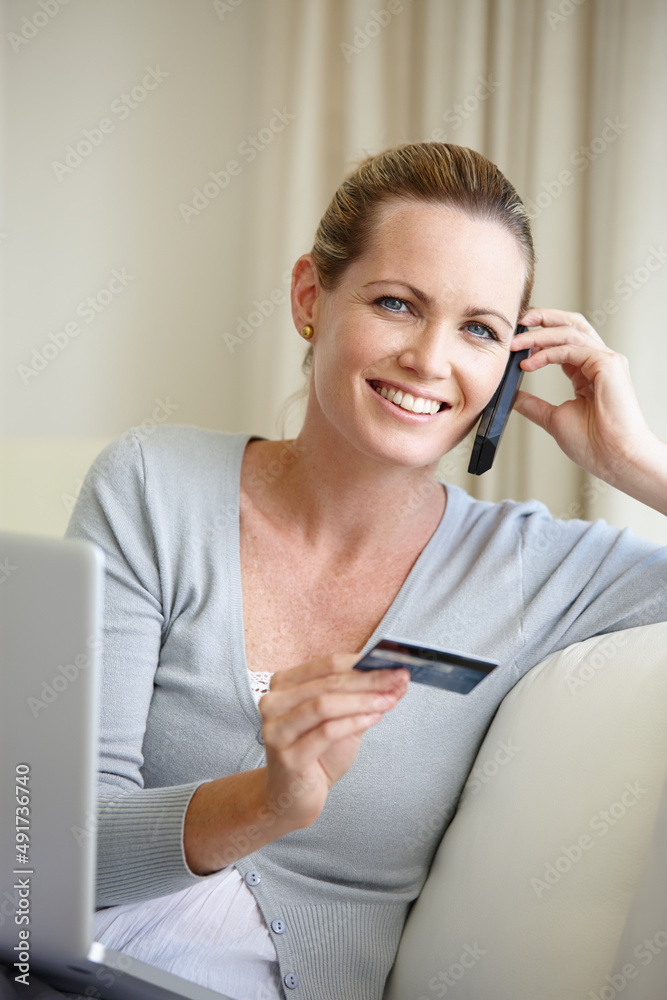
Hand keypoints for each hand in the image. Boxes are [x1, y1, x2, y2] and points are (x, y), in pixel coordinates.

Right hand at [259, 653, 408, 829]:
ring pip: (324, 704)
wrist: (294, 797)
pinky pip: (326, 732)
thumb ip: (364, 698)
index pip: (327, 665)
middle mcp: (273, 703)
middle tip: (397, 680)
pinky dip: (354, 722)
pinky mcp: (287, 756)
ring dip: (363, 700)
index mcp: (283, 685)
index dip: (361, 663)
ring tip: (388, 700)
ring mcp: (277, 730)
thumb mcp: (342, 720)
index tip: (392, 664)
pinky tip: (374, 719)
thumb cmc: (315, 756)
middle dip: (368, 680)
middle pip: (328, 683)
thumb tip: (395, 679)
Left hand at [512, 308, 666, 506]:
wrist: (614, 458)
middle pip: (571, 324)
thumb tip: (513, 397)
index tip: (515, 342)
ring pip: (570, 332)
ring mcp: (606, 360)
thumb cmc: (593, 444)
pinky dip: (547, 353)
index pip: (564, 341)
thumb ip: (533, 404)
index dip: (539, 336)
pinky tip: (529, 363)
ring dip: (539, 335)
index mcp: (588, 372)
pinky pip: (572, 348)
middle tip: (517, 323)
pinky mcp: (608, 364)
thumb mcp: (553, 418)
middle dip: (543, 318)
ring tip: (515, 345)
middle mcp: (599, 361)